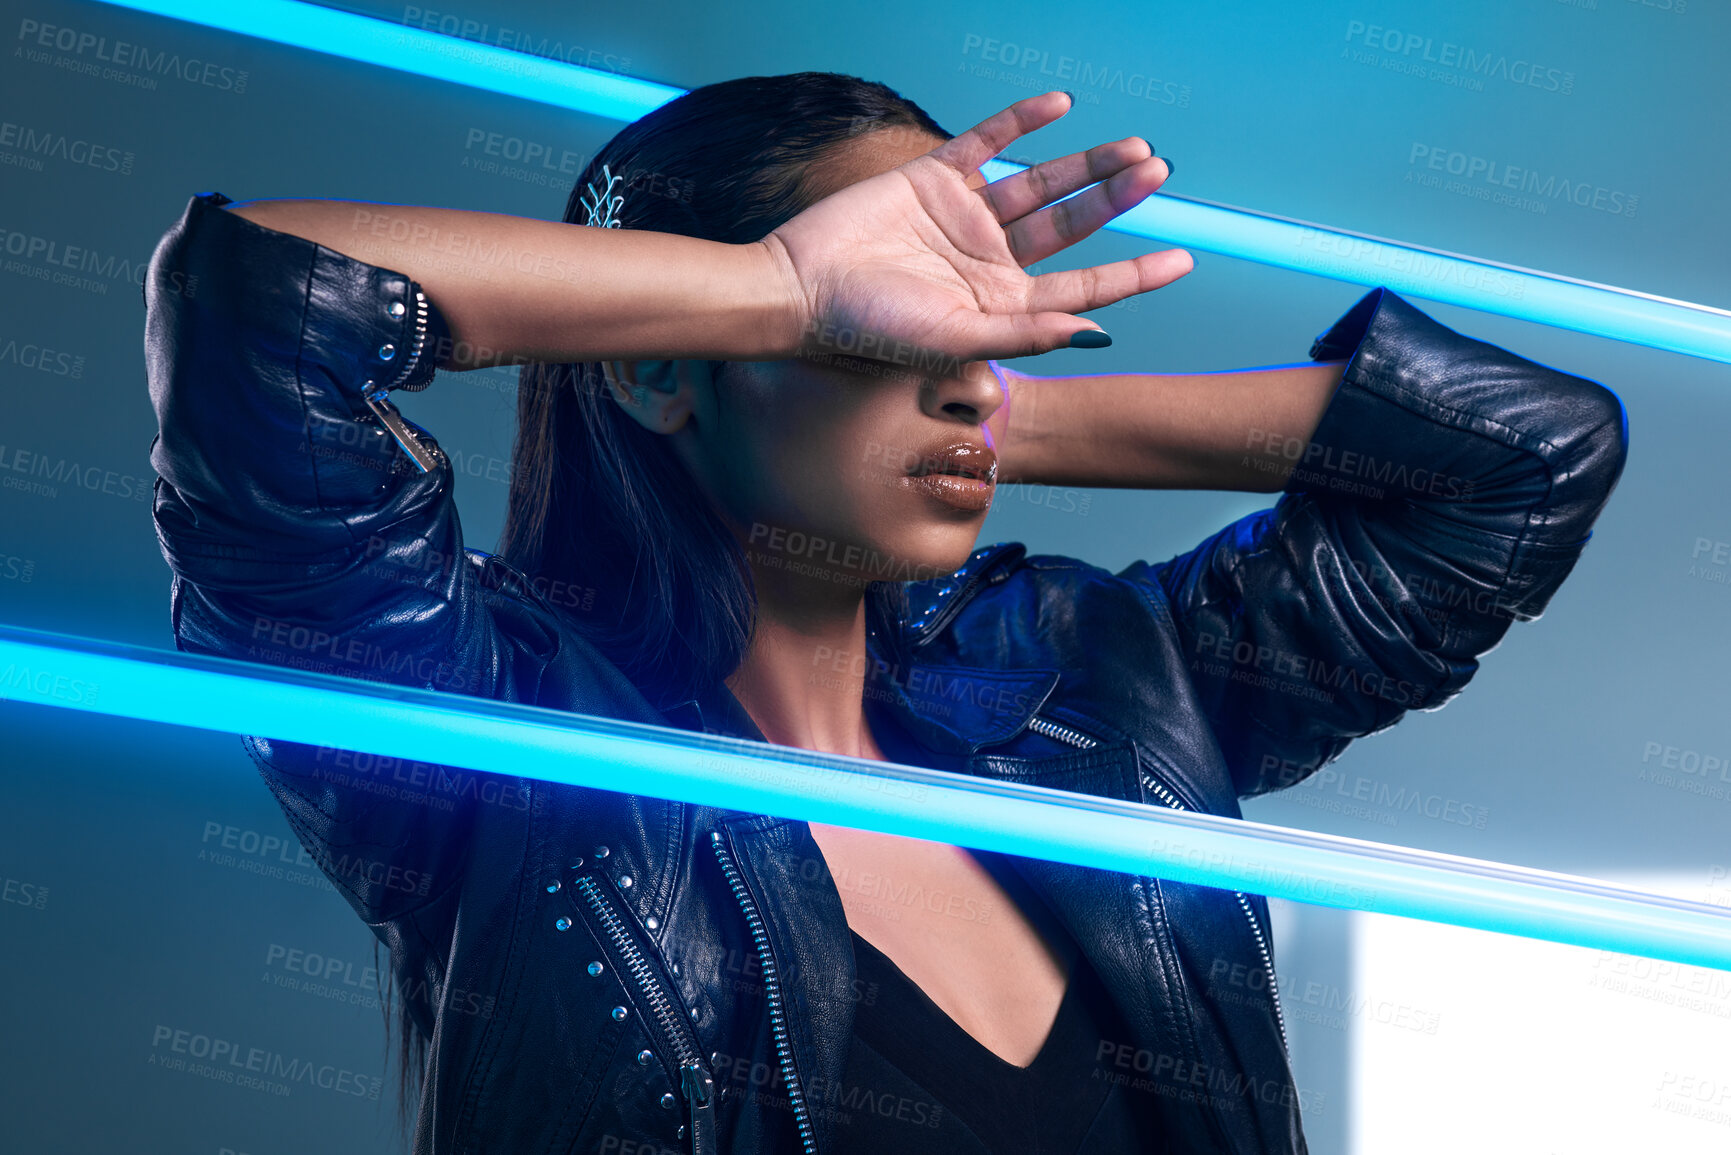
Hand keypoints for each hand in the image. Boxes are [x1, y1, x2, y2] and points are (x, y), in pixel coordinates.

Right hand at [762, 91, 1190, 366]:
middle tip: (1159, 174)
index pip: (1083, 285)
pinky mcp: (934, 179)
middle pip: (1071, 225)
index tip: (1183, 260)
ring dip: (1086, 164)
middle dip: (1117, 200)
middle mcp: (991, 259)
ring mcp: (965, 216)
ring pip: (1040, 183)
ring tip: (1134, 149)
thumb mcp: (956, 338)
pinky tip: (1059, 107)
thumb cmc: (870, 328)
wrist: (802, 286)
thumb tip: (1093, 332)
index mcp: (1003, 302)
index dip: (1134, 274)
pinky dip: (1021, 122)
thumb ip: (1025, 332)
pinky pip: (987, 142)